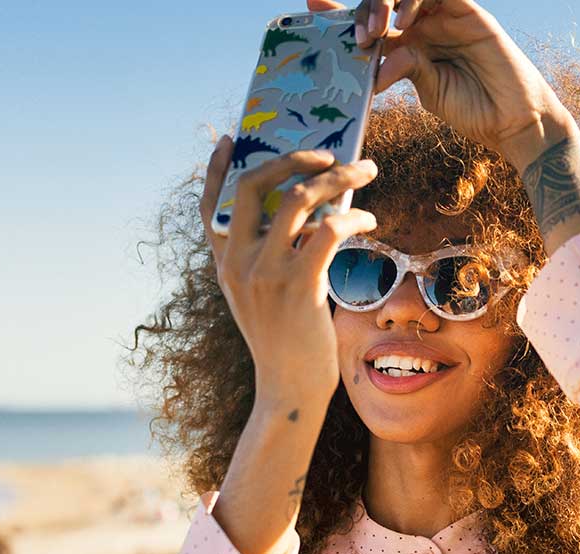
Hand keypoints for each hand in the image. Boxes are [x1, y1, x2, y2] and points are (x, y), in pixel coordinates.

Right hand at [198, 137, 377, 403]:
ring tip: (365, 171)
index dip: (215, 169)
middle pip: (254, 185)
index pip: (210, 205)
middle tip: (326, 152)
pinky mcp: (298, 285)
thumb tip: (310, 214)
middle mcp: (237, 262)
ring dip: (339, 176)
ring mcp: (265, 272)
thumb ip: (271, 256)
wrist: (288, 388)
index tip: (230, 139)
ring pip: (300, 199)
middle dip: (292, 157)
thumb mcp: (262, 295)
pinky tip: (369, 221)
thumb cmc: (285, 342)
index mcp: (224, 262)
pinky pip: (329, 230)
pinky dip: (355, 217)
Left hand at [308, 0, 568, 168]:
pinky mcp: (468, 11)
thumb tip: (374, 63)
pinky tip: (405, 24)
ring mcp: (444, 14)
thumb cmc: (472, 109)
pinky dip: (414, 0)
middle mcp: (422, 23)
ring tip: (378, 33)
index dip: (340, 9)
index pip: (369, 18)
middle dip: (364, 9)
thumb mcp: (428, 91)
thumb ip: (403, 68)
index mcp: (407, 42)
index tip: (310, 5)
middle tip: (360, 37)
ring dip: (384, 4)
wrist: (513, 120)